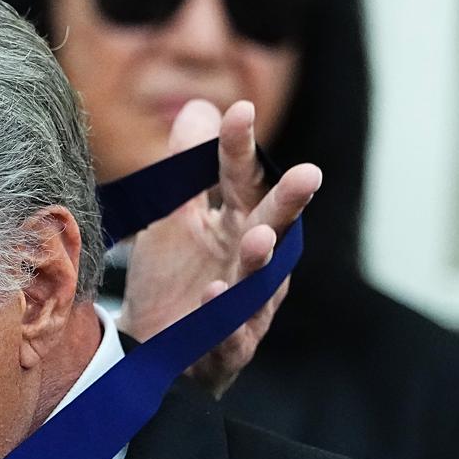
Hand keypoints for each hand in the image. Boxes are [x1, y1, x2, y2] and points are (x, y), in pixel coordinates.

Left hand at [119, 100, 320, 396]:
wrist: (149, 351)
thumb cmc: (172, 281)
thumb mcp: (173, 218)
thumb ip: (187, 169)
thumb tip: (201, 107)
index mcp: (239, 223)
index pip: (242, 180)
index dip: (240, 148)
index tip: (240, 111)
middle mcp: (251, 261)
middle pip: (274, 226)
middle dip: (290, 202)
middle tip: (308, 175)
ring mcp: (245, 306)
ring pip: (260, 282)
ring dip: (261, 260)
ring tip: (259, 238)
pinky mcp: (227, 347)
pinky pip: (231, 333)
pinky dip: (225, 317)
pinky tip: (214, 294)